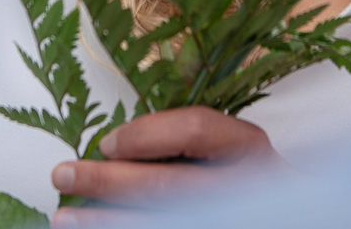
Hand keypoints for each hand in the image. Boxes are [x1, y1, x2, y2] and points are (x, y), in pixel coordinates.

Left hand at [50, 109, 284, 224]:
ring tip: (65, 216)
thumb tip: (116, 148)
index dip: (146, 135)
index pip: (197, 130)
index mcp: (249, 149)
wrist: (286, 217)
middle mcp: (244, 187)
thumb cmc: (245, 179)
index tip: (106, 142)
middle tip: (63, 173)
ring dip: (104, 222)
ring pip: (157, 222)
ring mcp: (228, 217)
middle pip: (168, 184)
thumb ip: (191, 142)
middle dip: (107, 181)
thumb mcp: (232, 149)